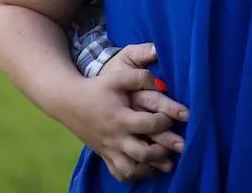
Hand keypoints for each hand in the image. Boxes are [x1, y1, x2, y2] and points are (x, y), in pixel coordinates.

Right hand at [65, 43, 188, 181]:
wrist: (70, 102)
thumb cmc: (97, 87)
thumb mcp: (119, 77)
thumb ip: (140, 77)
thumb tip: (161, 83)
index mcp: (121, 117)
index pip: (148, 124)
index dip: (166, 120)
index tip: (179, 115)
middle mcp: (115, 137)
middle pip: (143, 153)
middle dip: (164, 150)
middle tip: (181, 145)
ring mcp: (109, 149)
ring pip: (132, 168)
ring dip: (151, 167)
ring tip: (167, 162)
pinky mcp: (104, 155)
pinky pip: (120, 173)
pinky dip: (135, 174)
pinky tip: (147, 168)